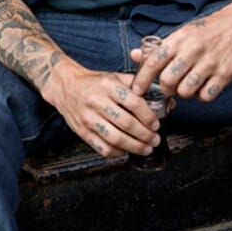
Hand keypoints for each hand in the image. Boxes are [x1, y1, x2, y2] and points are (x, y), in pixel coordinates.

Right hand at [42, 58, 161, 157]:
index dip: (148, 116)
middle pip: (126, 124)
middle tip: (155, 140)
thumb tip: (165, 101)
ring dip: (135, 147)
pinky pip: (103, 148)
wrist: (66, 87)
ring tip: (146, 149)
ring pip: (116, 138)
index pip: (133, 103)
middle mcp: (97, 102)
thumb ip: (138, 87)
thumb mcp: (115, 77)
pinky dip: (118, 153)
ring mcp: (88, 118)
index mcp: (108, 86)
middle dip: (145, 135)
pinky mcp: (83, 132)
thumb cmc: (95, 84)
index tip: (156, 124)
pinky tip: (127, 151)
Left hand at [131, 3, 231, 101]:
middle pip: (167, 81)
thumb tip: (134, 56)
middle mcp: (193, 50)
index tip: (136, 91)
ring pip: (185, 92)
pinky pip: (205, 97)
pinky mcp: (224, 75)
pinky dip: (202, 96)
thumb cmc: (208, 32)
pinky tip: (204, 88)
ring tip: (189, 85)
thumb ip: (159, 49)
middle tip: (170, 87)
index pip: (153, 62)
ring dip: (184, 93)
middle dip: (166, 89)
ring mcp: (209, 63)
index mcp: (179, 40)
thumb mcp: (182, 35)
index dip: (141, 80)